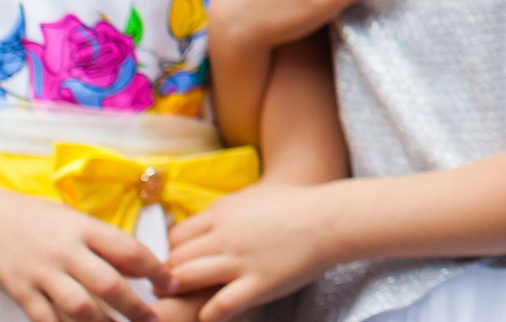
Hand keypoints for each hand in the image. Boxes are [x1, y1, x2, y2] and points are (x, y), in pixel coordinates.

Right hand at [0, 189, 162, 321]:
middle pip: (106, 282)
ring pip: (78, 307)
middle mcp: (64, 251)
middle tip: (153, 318)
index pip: (128, 249)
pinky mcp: (21, 292)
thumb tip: (143, 267)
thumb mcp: (78, 220)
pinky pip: (46, 319)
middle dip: (134, 305)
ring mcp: (41, 273)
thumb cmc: (43, 220)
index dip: (154, 268)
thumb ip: (106, 241)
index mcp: (84, 228)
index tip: (172, 283)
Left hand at [162, 182, 341, 320]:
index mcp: (223, 212)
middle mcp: (225, 235)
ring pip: (185, 279)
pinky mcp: (258, 284)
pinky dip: (208, 314)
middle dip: (172, 275)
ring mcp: (240, 260)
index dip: (175, 252)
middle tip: (181, 285)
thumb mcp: (253, 196)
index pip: (176, 236)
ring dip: (181, 292)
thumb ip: (225, 211)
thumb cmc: (296, 205)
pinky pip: (218, 307)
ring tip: (187, 299)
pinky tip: (212, 314)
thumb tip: (202, 223)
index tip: (184, 262)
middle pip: (175, 259)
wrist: (332, 219)